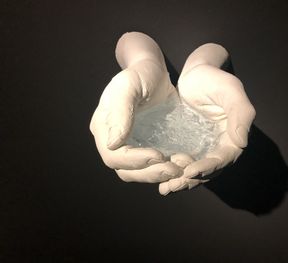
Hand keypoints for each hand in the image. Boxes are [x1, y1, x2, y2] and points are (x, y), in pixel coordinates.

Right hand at [90, 32, 181, 182]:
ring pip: (138, 172)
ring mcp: (129, 146)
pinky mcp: (145, 147)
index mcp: (103, 127)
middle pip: (125, 170)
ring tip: (179, 170)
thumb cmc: (141, 75)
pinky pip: (151, 166)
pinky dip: (163, 170)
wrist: (154, 73)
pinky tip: (180, 166)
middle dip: (149, 172)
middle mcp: (113, 141)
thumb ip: (120, 111)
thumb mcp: (129, 85)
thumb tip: (113, 144)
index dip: (135, 161)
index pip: (114, 156)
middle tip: (174, 169)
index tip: (160, 155)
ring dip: (158, 175)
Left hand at [159, 43, 255, 194]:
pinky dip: (175, 172)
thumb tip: (242, 143)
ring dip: (182, 181)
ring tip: (166, 189)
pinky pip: (184, 162)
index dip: (208, 167)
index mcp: (233, 137)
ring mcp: (204, 147)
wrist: (196, 73)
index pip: (223, 158)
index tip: (190, 171)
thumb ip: (241, 114)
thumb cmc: (215, 80)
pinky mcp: (190, 145)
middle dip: (191, 180)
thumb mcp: (231, 91)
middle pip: (209, 170)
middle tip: (173, 186)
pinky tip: (161, 179)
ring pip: (196, 170)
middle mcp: (220, 146)